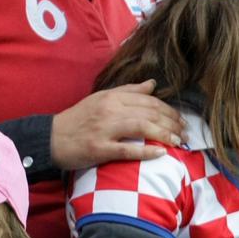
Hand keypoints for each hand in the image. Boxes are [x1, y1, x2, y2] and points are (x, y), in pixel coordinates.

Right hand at [49, 80, 185, 169]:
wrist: (52, 138)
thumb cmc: (78, 119)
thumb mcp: (100, 99)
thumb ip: (127, 91)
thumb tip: (152, 84)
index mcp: (111, 97)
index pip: (148, 100)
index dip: (169, 110)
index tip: (181, 120)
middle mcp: (109, 110)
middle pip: (149, 113)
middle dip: (172, 123)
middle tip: (186, 133)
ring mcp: (104, 129)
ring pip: (142, 127)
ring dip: (165, 134)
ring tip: (179, 142)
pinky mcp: (99, 148)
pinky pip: (128, 149)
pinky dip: (146, 151)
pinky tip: (161, 153)